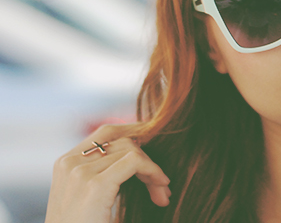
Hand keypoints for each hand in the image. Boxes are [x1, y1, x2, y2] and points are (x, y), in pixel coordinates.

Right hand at [45, 124, 170, 222]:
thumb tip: (144, 156)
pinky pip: (135, 160)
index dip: (138, 138)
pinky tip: (161, 189)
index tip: (156, 159)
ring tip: (162, 195)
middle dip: (148, 157)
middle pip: (123, 139)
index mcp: (66, 164)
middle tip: (162, 185)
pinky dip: (153, 172)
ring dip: (154, 170)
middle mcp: (69, 163)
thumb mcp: (96, 199)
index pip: (108, 132)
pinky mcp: (94, 185)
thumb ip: (111, 174)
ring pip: (132, 149)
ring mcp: (79, 172)